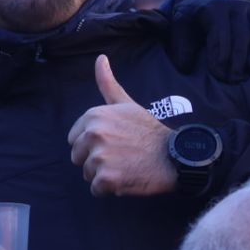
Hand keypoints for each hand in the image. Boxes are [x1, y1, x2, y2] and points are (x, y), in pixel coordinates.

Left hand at [66, 56, 175, 196]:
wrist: (175, 156)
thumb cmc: (149, 130)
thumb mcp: (126, 103)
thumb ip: (107, 83)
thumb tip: (100, 58)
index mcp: (94, 116)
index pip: (74, 139)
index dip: (92, 144)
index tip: (113, 142)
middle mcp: (93, 134)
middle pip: (78, 158)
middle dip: (96, 161)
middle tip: (121, 156)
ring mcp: (99, 157)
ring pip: (87, 174)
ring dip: (104, 175)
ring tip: (126, 166)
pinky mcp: (106, 178)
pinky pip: (96, 190)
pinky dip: (110, 189)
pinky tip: (127, 178)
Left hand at [166, 0, 249, 80]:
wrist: (203, 0)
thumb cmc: (191, 21)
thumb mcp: (179, 29)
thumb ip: (181, 48)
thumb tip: (185, 68)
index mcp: (214, 9)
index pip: (220, 33)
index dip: (219, 56)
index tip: (218, 75)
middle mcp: (236, 7)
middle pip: (242, 35)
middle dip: (239, 60)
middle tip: (234, 80)